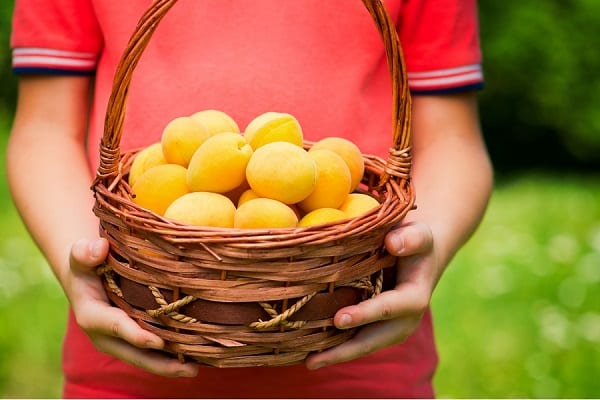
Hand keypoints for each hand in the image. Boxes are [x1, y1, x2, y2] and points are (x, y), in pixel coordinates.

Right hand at [65, 238, 198, 376]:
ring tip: (195, 369)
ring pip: (146, 358)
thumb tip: (99, 247)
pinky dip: (170, 357)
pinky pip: (151, 353)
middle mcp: (105, 336)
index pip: (116, 327)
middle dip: (161, 363)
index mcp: (92, 316)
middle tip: (190, 369)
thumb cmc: (87, 263)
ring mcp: (120, 342)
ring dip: (169, 366)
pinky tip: (194, 358)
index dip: (136, 335)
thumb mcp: (81, 255)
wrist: (86, 276)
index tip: (159, 342)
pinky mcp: (132, 341)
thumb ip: (85, 252)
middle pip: (134, 354)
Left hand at [305, 222, 437, 369]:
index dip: (364, 314)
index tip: (339, 319)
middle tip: (315, 357)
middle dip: (345, 349)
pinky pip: (357, 340)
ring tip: (308, 362)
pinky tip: (312, 352)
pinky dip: (336, 347)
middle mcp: (404, 320)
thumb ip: (411, 237)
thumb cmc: (416, 241)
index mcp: (415, 297)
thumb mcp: (419, 234)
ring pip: (362, 346)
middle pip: (373, 339)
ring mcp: (390, 328)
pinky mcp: (377, 328)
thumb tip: (392, 243)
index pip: (389, 307)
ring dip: (337, 355)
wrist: (421, 256)